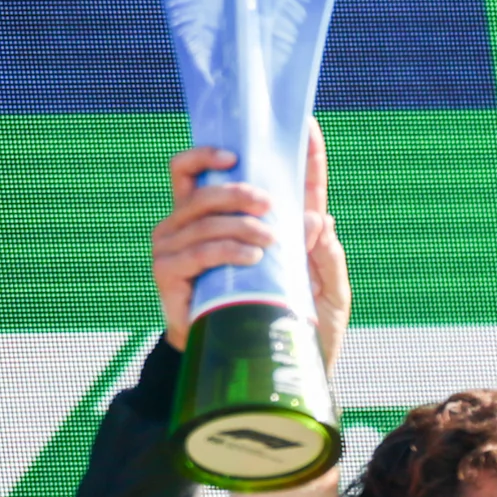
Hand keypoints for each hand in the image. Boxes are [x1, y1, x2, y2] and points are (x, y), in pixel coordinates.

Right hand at [148, 123, 347, 367]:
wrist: (266, 371)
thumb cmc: (294, 321)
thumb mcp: (327, 288)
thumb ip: (324, 253)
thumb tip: (315, 216)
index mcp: (240, 216)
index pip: (248, 171)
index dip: (272, 146)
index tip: (303, 126)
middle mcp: (202, 224)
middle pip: (203, 182)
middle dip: (236, 186)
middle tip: (268, 203)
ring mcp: (180, 247)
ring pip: (199, 216)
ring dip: (236, 223)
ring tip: (267, 241)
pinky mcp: (169, 276)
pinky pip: (192, 252)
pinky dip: (223, 250)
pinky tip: (251, 257)